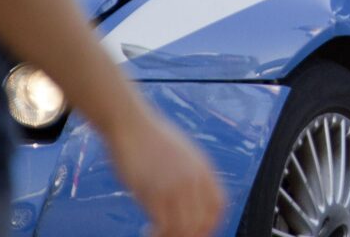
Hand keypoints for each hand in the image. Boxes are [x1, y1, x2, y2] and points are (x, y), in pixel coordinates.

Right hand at [105, 110, 224, 236]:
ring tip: (157, 234)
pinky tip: (148, 230)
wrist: (131, 123)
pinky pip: (164, 226)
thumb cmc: (151, 138)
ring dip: (172, 236)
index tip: (197, 232)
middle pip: (202, 222)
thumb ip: (192, 175)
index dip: (210, 225)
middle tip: (173, 236)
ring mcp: (175, 186)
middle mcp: (194, 179)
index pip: (218, 206)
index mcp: (204, 169)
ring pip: (185, 228)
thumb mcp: (184, 154)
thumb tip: (191, 198)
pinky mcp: (154, 192)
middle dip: (190, 235)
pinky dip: (158, 234)